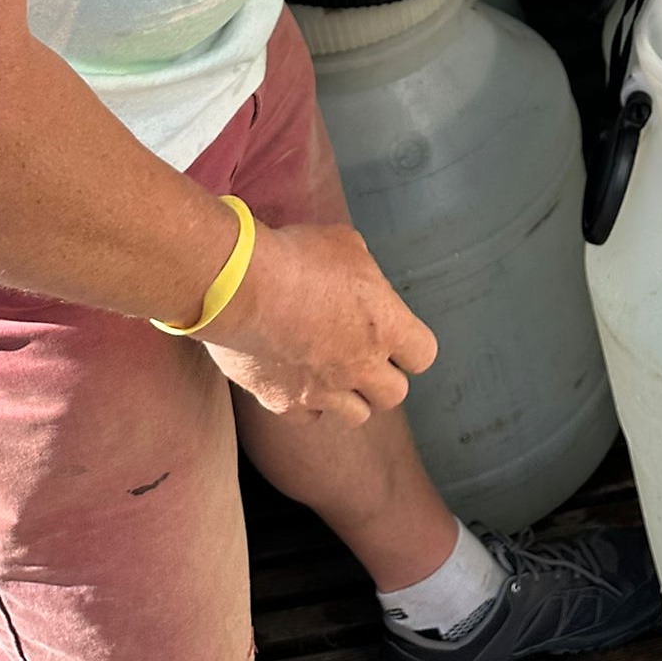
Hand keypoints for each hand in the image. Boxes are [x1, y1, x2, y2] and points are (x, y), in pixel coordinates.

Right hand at [196, 222, 437, 426]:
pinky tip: (294, 379)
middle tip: (362, 359)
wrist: (238, 286)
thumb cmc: (294, 256)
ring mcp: (324, 389)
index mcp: (386, 326)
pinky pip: (308, 417)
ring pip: (357, 415)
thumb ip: (363, 272)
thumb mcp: (344, 245)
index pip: (423, 354)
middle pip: (394, 394)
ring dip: (349, 398)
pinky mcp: (284, 402)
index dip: (410, 348)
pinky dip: (305, 404)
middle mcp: (361, 365)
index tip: (394, 339)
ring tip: (331, 373)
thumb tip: (358, 277)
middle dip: (382, 379)